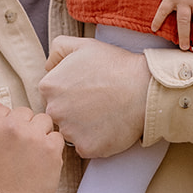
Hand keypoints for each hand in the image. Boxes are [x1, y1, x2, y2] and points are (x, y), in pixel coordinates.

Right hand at [0, 103, 63, 192]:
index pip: (4, 109)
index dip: (8, 126)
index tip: (10, 141)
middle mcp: (10, 126)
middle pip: (25, 113)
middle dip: (26, 128)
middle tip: (23, 150)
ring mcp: (31, 135)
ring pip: (44, 121)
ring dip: (41, 134)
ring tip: (34, 155)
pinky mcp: (50, 147)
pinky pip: (57, 137)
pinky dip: (53, 148)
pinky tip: (42, 162)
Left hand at [40, 37, 148, 158]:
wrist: (144, 88)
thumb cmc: (115, 65)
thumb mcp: (83, 45)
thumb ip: (58, 49)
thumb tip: (48, 67)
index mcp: (49, 87)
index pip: (52, 95)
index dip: (70, 92)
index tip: (87, 90)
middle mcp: (53, 111)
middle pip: (59, 115)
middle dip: (74, 111)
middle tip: (97, 103)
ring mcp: (69, 131)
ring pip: (71, 133)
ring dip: (84, 127)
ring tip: (105, 114)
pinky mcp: (86, 147)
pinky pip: (86, 147)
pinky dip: (97, 140)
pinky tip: (109, 127)